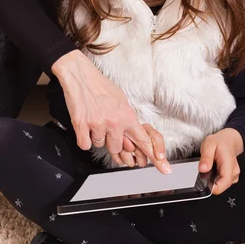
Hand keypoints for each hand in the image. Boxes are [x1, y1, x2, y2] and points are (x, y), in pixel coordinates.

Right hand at [52, 50, 170, 173]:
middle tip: (105, 126)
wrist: (80, 75)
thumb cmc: (99, 86)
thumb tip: (131, 135)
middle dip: (111, 141)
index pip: (143, 140)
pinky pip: (85, 144)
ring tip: (94, 118)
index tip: (164, 168)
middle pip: (117, 149)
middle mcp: (115, 121)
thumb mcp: (121, 100)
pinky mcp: (83, 126)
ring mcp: (99, 124)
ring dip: (96, 136)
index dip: (154, 156)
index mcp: (127, 115)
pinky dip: (83, 137)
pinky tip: (84, 123)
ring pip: (100, 145)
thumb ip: (127, 120)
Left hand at [199, 128, 243, 194]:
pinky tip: (214, 169)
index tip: (205, 184)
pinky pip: (222, 182)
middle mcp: (234, 171)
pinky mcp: (231, 176)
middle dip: (211, 181)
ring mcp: (233, 175)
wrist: (228, 140)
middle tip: (206, 168)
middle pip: (222, 186)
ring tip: (211, 166)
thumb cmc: (219, 142)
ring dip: (213, 179)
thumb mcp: (208, 145)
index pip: (225, 182)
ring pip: (222, 185)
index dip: (214, 187)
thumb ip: (206, 158)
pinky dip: (215, 178)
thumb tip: (202, 169)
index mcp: (229, 163)